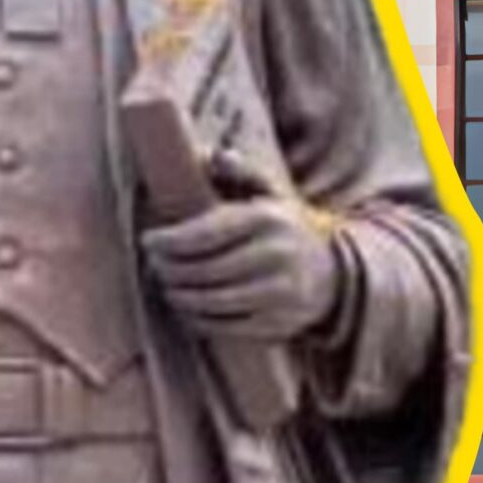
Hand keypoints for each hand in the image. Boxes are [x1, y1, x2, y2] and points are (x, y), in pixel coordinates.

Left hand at [141, 154, 338, 340]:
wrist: (333, 275)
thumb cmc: (284, 230)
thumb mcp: (269, 194)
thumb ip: (240, 172)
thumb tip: (212, 157)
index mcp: (268, 219)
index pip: (205, 233)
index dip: (169, 241)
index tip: (149, 241)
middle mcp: (276, 255)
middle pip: (203, 270)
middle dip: (169, 270)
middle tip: (154, 266)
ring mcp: (278, 293)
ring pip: (210, 301)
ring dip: (179, 295)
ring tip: (168, 286)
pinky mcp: (276, 323)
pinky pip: (224, 326)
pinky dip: (198, 318)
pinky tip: (188, 307)